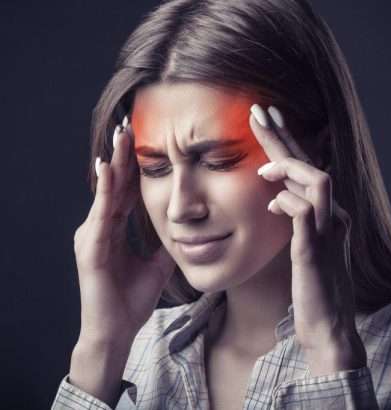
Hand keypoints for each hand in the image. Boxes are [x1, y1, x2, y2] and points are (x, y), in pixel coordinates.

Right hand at [73, 115, 175, 347]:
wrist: (116, 329)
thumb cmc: (131, 298)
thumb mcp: (156, 264)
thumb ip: (164, 243)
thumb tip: (182, 228)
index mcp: (116, 228)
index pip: (126, 190)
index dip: (134, 167)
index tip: (142, 142)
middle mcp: (102, 226)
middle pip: (116, 184)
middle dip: (124, 155)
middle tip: (129, 126)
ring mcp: (93, 235)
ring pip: (106, 192)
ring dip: (115, 163)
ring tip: (121, 136)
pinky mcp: (90, 247)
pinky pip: (100, 213)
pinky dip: (105, 190)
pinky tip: (110, 168)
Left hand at [249, 104, 365, 373]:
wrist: (327, 323)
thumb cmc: (311, 284)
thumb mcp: (300, 242)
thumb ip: (291, 216)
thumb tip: (275, 196)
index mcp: (324, 213)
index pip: (305, 169)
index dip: (287, 142)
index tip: (267, 119)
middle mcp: (331, 215)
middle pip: (310, 165)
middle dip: (283, 137)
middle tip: (259, 112)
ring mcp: (326, 231)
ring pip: (317, 181)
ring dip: (288, 168)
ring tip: (262, 168)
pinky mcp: (315, 251)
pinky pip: (305, 214)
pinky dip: (286, 202)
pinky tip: (271, 204)